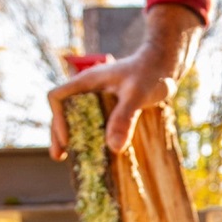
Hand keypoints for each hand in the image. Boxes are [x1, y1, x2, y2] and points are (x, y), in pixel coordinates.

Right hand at [49, 4, 203, 158]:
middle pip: (63, 110)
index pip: (58, 97)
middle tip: (59, 156)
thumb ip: (125, 118)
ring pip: (75, 116)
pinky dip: (89, 134)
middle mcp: (88, 88)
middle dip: (59, 133)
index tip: (67, 139)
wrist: (164, 65)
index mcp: (87, 81)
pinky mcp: (109, 105)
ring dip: (71, 135)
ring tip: (66, 156)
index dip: (58, 118)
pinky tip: (93, 150)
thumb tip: (114, 148)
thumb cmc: (150, 73)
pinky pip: (93, 120)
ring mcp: (97, 96)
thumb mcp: (137, 95)